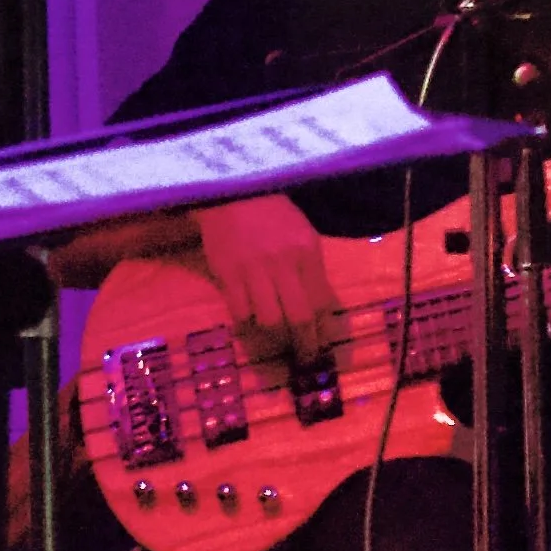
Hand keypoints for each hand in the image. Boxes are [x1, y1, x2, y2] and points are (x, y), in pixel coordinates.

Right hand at [194, 191, 335, 355]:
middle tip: (304, 358)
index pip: (322, 303)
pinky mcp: (227, 274)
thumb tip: (322, 312)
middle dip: (305, 346)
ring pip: (270, 321)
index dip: (324, 331)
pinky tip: (252, 327)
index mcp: (307, 252)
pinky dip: (248, 326)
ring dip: (277, 340)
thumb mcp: (303, 235)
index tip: (323, 346)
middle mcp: (283, 263)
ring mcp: (253, 270)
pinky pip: (240, 313)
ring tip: (279, 347)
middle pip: (299, 318)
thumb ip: (313, 270)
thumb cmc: (273, 215)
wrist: (232, 192)